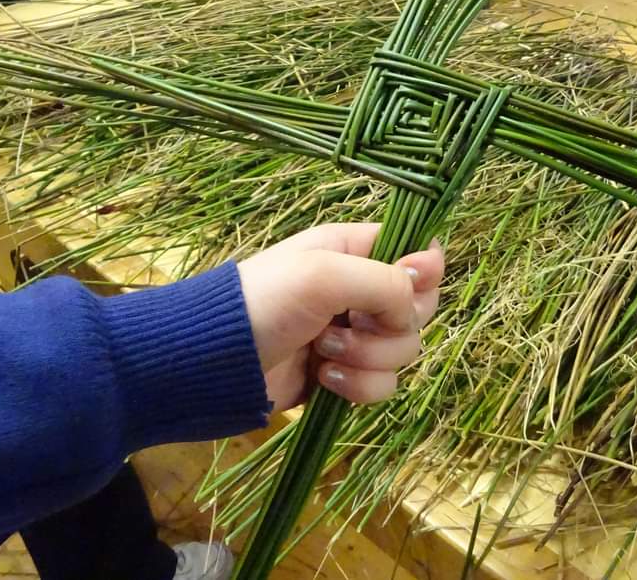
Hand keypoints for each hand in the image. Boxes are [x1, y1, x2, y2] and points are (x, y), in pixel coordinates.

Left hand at [236, 223, 443, 408]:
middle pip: (419, 308)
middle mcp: (359, 290)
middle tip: (354, 323)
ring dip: (369, 357)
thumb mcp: (324, 275)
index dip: (425, 271)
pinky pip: (381, 384)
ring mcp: (353, 335)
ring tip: (323, 352)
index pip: (418, 253)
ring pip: (403, 351)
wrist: (211, 362)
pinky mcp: (345, 375)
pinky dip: (358, 385)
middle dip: (393, 323)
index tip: (410, 283)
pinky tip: (323, 377)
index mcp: (354, 250)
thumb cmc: (263, 302)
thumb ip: (384, 281)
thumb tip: (415, 305)